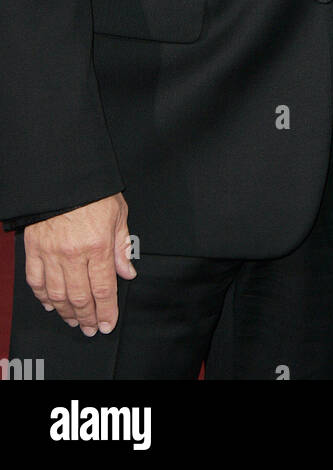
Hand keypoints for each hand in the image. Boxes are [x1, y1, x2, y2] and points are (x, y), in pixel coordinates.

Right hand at [24, 193, 135, 335]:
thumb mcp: (118, 213)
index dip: (106, 311)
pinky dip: (42, 296)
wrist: (64, 175)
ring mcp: (50, 253)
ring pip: (57, 294)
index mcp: (98, 245)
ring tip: (74, 321)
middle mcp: (73, 253)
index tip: (107, 324)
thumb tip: (127, 273)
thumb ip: (122, 246)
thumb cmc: (94, 191)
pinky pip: (36, 281)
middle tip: (90, 328)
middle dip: (87, 317)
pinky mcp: (33, 248)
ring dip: (66, 312)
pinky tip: (50, 304)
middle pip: (80, 297)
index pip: (104, 288)